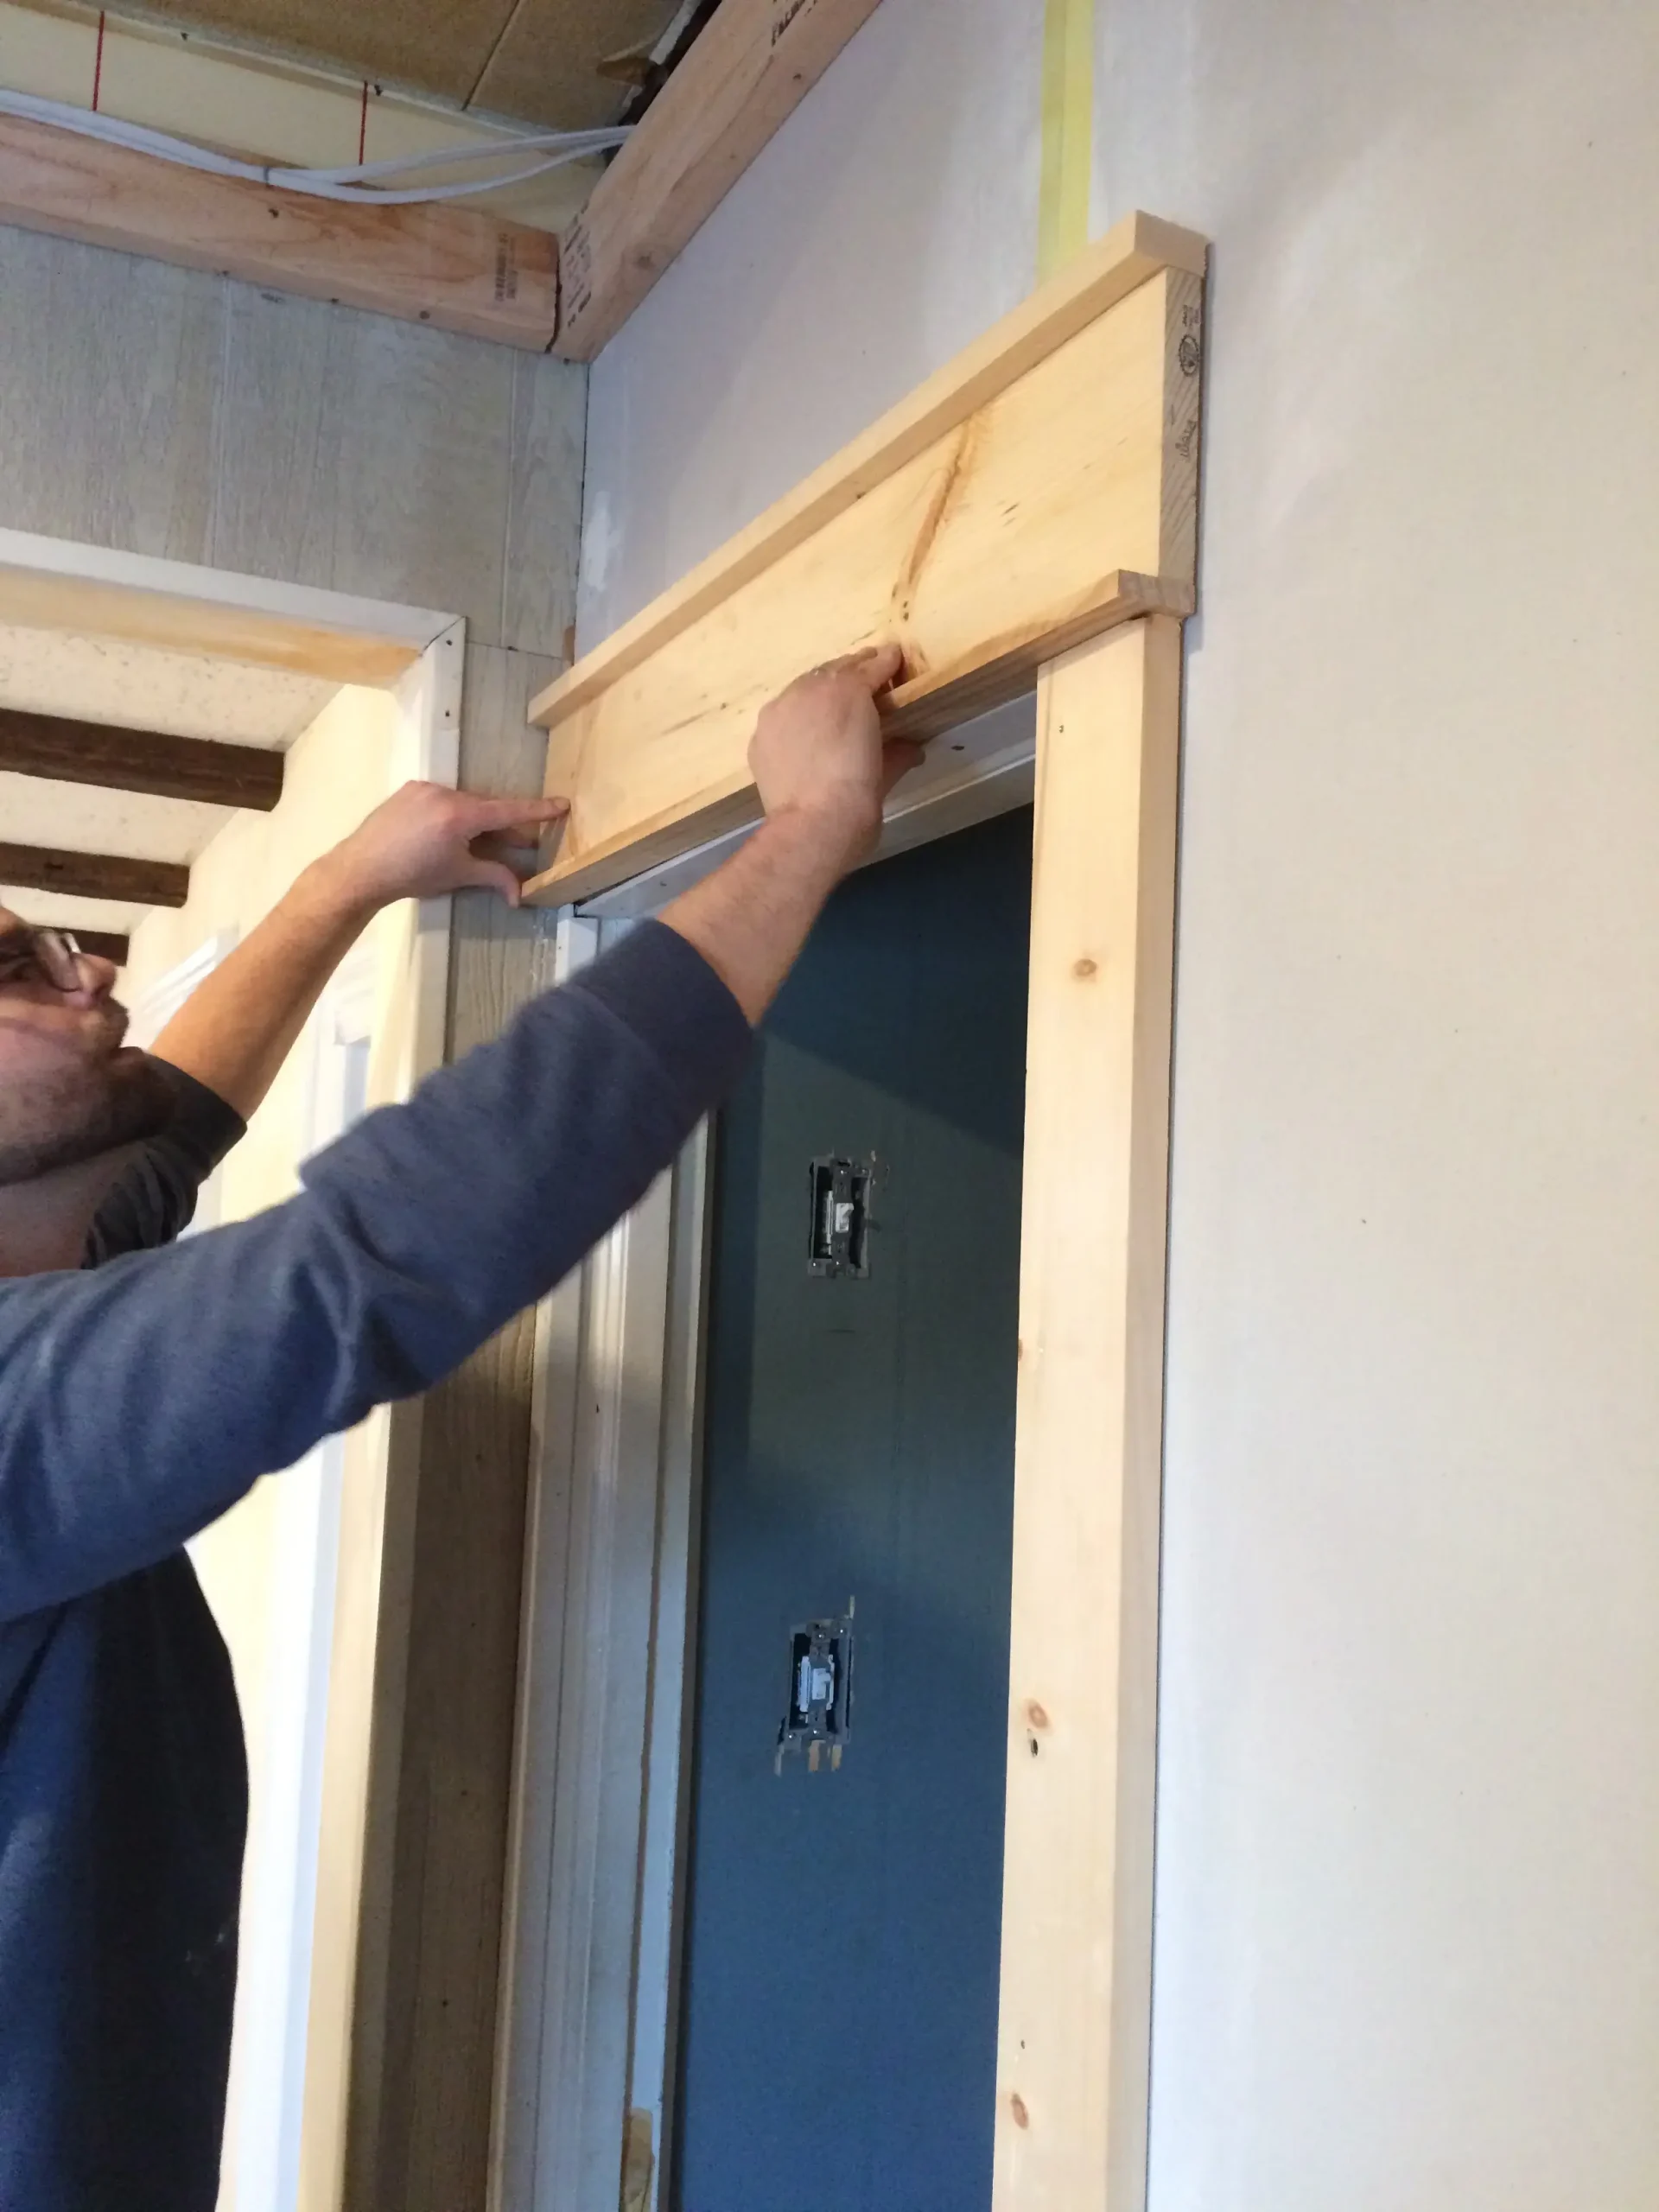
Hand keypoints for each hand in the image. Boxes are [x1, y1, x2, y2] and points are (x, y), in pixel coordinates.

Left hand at [316, 782, 569, 911]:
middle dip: (505, 825)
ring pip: (464, 802)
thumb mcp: (457, 875)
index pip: (508, 811)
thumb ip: (494, 877)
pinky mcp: (409, 790)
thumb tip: (520, 894)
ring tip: (480, 842)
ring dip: (477, 820)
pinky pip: (443, 798)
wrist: (360, 869)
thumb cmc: (411, 875)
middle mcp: (444, 793)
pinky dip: (454, 813)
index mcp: (460, 815)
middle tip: (521, 843)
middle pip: (487, 806)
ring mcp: (425, 788)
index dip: (537, 811)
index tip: (562, 804)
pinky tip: (448, 834)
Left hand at [749, 646, 922, 869]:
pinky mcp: (760, 735)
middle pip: (833, 671)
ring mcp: (780, 710)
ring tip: (831, 706)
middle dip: (851, 673)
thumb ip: (899, 750)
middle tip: (865, 678)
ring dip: (820, 692)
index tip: (893, 659)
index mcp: (849, 692)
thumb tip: (912, 749)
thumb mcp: (887, 771)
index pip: (870, 667)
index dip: (884, 663)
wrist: (813, 826)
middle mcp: (811, 691)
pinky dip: (796, 719)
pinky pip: (782, 716)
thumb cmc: (859, 798)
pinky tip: (804, 734)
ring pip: (803, 689)